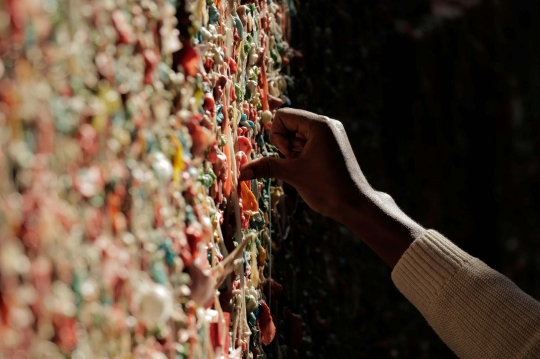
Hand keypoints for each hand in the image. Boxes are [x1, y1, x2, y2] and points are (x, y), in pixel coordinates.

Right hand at [240, 108, 425, 267]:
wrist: (355, 205)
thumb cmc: (326, 188)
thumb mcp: (293, 174)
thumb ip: (266, 167)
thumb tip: (242, 171)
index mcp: (319, 125)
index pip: (283, 116)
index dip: (278, 137)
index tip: (290, 156)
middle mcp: (327, 124)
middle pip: (290, 124)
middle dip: (286, 145)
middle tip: (298, 163)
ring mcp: (332, 134)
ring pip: (297, 135)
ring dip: (294, 152)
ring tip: (305, 168)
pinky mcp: (333, 145)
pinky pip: (308, 142)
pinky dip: (302, 155)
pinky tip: (310, 169)